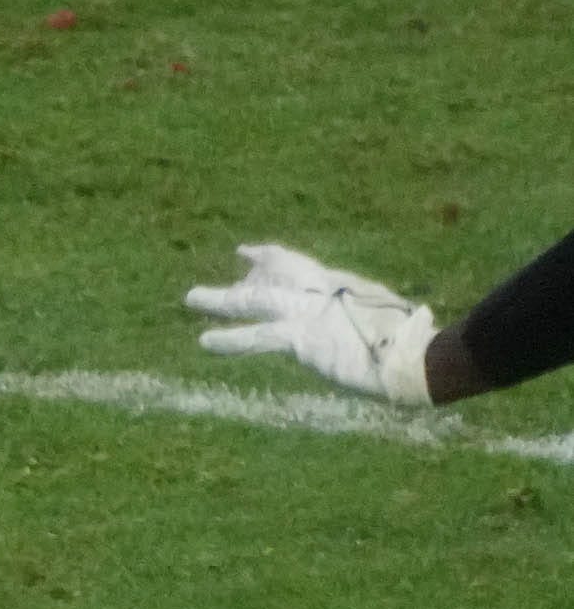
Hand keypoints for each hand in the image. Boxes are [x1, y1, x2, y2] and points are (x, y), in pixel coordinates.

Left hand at [188, 242, 436, 407]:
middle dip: (256, 268)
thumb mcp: (391, 323)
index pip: (304, 266)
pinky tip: (205, 342)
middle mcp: (323, 292)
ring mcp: (309, 312)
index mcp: (344, 288)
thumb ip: (370, 320)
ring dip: (219, 299)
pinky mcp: (303, 337)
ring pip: (254, 299)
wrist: (419, 357)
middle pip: (280, 271)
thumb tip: (386, 326)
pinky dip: (230, 339)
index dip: (277, 257)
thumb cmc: (418, 345)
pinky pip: (257, 336)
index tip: (254, 251)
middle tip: (239, 255)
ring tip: (189, 297)